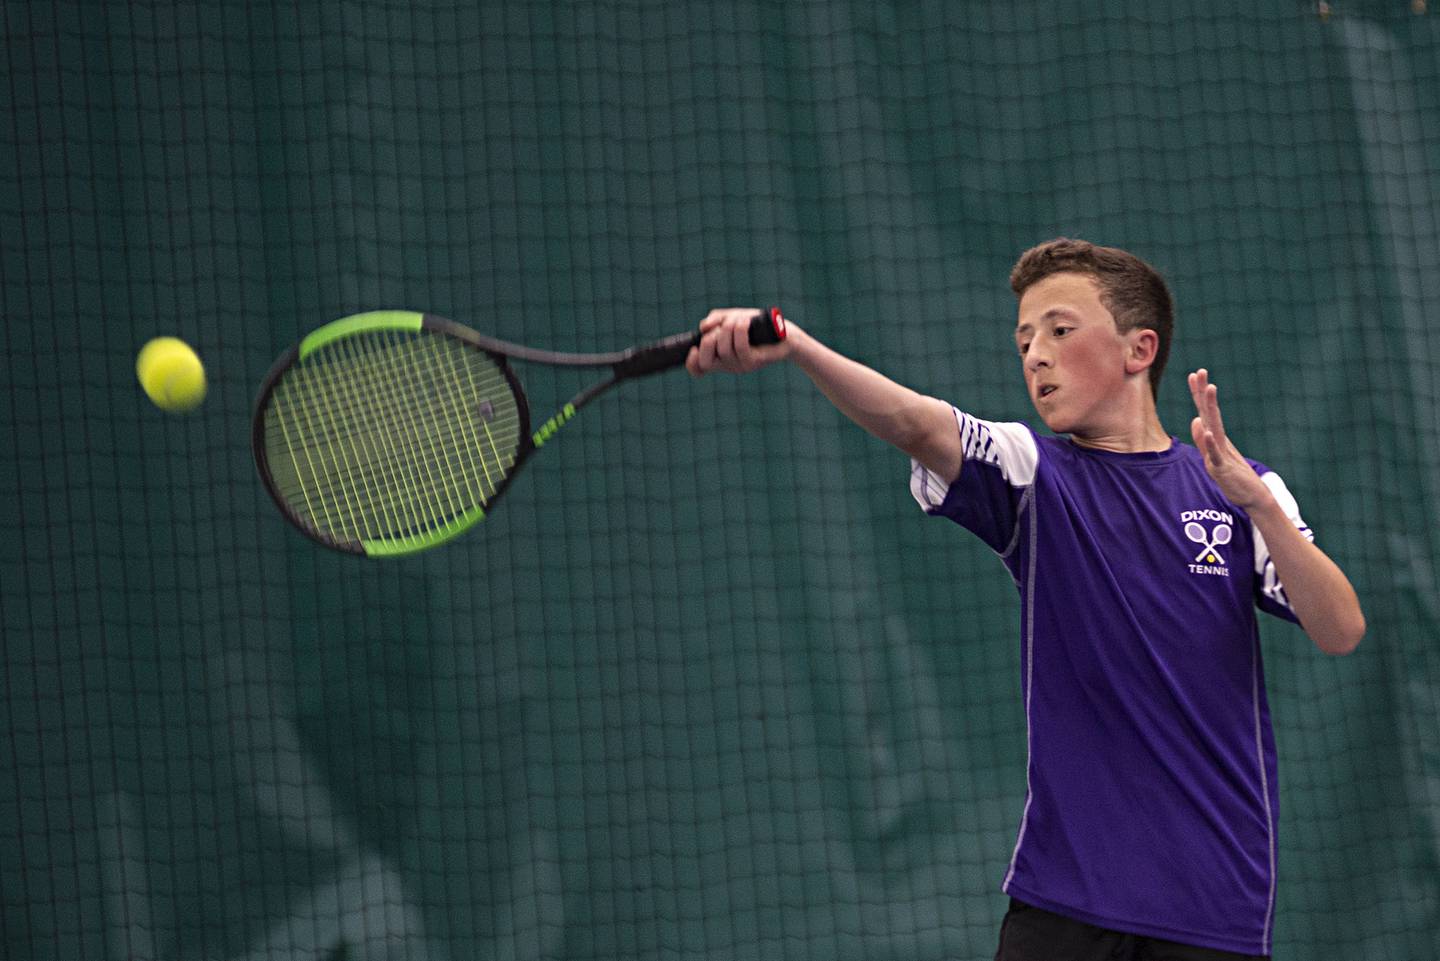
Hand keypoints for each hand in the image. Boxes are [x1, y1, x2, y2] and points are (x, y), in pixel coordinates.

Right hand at [686, 308, 795, 376]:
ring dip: (728, 329)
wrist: (784, 332)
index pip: (699, 369)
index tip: (693, 350)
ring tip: (740, 319)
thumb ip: (716, 320)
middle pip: (706, 361)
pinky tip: (744, 321)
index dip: (691, 362)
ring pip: (724, 350)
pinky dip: (740, 331)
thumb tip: (703, 328)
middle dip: (707, 342)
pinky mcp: (754, 361)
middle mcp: (728, 364)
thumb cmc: (757, 325)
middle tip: (719, 329)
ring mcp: (740, 365)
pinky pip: (740, 347)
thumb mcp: (732, 317)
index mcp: (719, 356)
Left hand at [1188, 369, 1271, 510]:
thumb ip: (1202, 440)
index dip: (1198, 394)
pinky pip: (1215, 454)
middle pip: (1209, 413)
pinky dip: (1210, 443)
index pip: (1205, 412)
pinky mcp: (1222, 468)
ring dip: (1210, 408)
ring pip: (1214, 427)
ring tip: (1209, 388)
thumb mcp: (1214, 456)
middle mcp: (1219, 441)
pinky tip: (1206, 430)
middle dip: (1203, 393)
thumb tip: (1195, 420)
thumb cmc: (1233, 475)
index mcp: (1216, 437)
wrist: (1253, 497)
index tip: (1194, 374)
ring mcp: (1221, 453)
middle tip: (1201, 371)